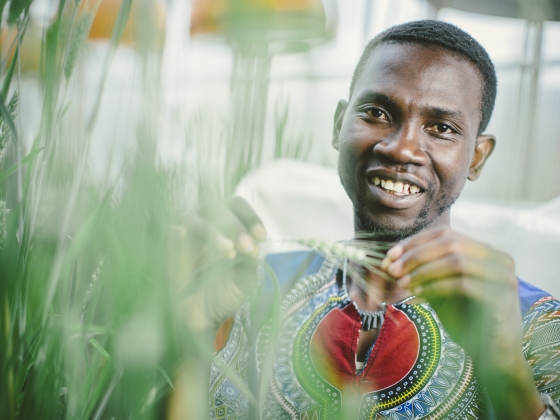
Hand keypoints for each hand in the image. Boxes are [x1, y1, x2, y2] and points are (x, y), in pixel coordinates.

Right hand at [167, 196, 266, 330]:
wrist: (203, 318)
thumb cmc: (225, 292)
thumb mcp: (244, 280)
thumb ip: (250, 264)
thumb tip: (253, 248)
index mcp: (226, 223)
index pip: (236, 206)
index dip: (250, 217)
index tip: (261, 237)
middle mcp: (204, 221)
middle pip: (215, 207)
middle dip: (234, 226)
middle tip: (246, 247)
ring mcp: (184, 231)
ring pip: (194, 220)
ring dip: (212, 232)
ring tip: (228, 251)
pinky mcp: (167, 246)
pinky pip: (171, 232)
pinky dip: (179, 233)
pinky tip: (183, 234)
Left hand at [381, 226, 543, 419]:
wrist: (492, 356)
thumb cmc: (464, 319)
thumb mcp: (439, 290)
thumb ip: (422, 272)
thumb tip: (389, 261)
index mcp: (484, 251)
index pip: (445, 234)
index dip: (415, 242)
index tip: (389, 255)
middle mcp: (498, 259)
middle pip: (450, 243)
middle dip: (415, 255)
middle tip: (391, 269)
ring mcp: (503, 276)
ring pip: (456, 261)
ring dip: (423, 271)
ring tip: (402, 284)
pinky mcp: (501, 297)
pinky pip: (462, 284)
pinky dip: (434, 287)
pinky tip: (416, 295)